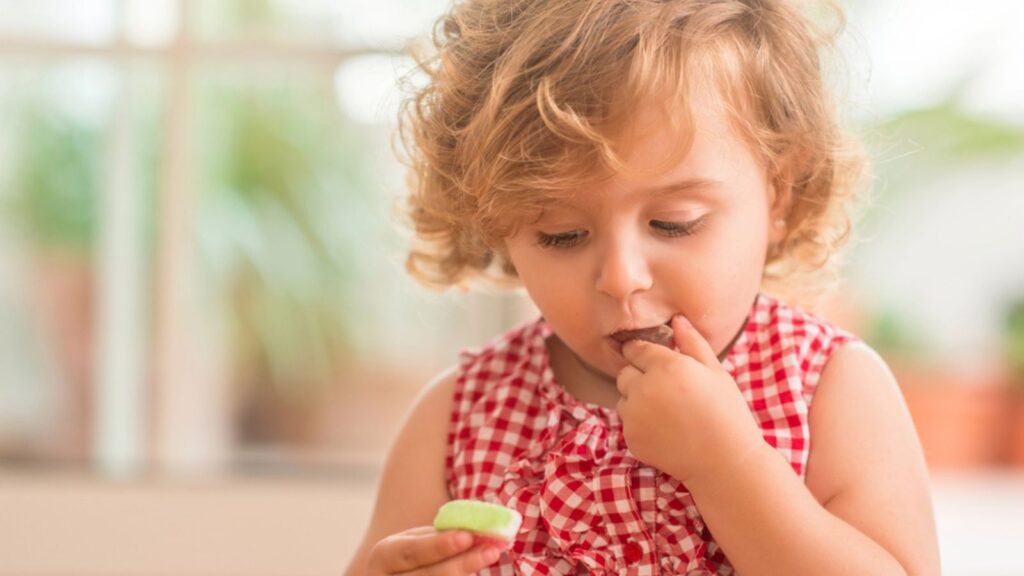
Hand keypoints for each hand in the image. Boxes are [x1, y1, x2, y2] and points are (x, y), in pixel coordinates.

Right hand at [366, 526, 505, 574]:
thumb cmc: (414, 558)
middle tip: (490, 551)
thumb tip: (476, 533)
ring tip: (487, 560)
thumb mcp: (416, 541)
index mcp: (383, 558)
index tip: (467, 537)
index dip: (438, 546)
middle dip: (460, 564)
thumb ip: (439, 537)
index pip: (410, 552)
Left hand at [615, 315, 764, 484]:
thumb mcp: (716, 372)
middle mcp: (644, 388)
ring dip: (637, 402)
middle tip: (666, 392)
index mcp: (667, 366)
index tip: (651, 361)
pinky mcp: (630, 438)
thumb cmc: (726, 413)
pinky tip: (666, 432)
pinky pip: (628, 423)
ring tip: (668, 414)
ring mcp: (634, 415)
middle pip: (624, 374)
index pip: (635, 348)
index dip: (643, 354)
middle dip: (639, 378)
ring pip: (624, 399)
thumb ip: (693, 343)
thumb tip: (677, 319)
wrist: (724, 462)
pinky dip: (640, 425)